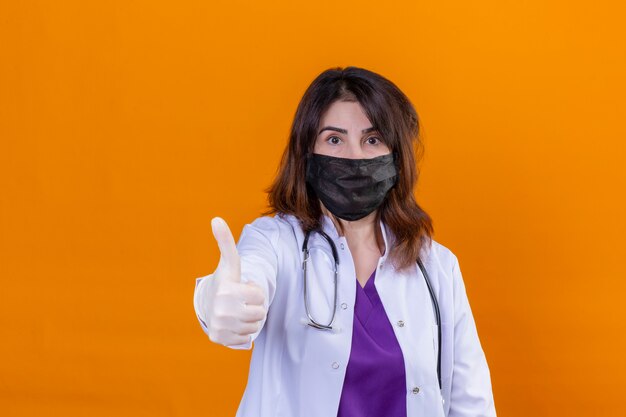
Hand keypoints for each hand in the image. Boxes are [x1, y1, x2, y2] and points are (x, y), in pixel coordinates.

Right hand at [204, 217, 266, 345]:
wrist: (207, 304)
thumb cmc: (225, 281)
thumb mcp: (230, 262)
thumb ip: (226, 241)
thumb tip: (216, 219)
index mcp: (226, 291)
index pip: (260, 296)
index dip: (254, 290)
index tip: (242, 287)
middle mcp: (221, 311)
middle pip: (260, 313)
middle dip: (253, 306)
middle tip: (240, 300)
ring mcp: (220, 327)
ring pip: (254, 326)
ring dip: (249, 319)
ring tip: (237, 310)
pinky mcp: (219, 340)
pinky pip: (246, 338)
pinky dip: (242, 332)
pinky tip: (232, 323)